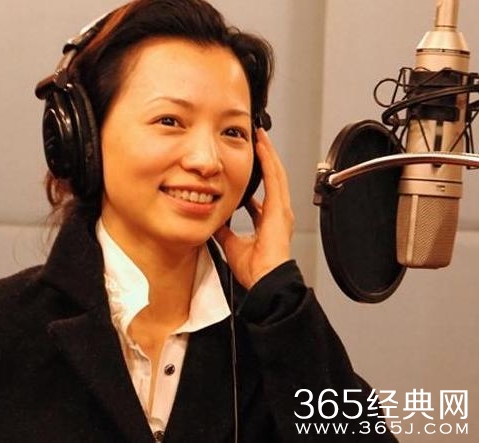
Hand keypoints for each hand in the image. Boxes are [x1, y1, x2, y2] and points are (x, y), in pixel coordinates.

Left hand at [214, 129, 293, 288]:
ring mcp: (281, 210)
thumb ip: (225, 231)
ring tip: (260, 138)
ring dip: (268, 155)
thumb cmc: (255, 269)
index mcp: (268, 220)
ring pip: (276, 174)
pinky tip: (262, 148)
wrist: (265, 279)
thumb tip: (214, 221)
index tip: (249, 165)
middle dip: (265, 159)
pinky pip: (274, 179)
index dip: (258, 177)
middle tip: (258, 141)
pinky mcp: (280, 209)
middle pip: (273, 178)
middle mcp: (278, 212)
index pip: (263, 192)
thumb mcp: (232, 244)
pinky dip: (268, 162)